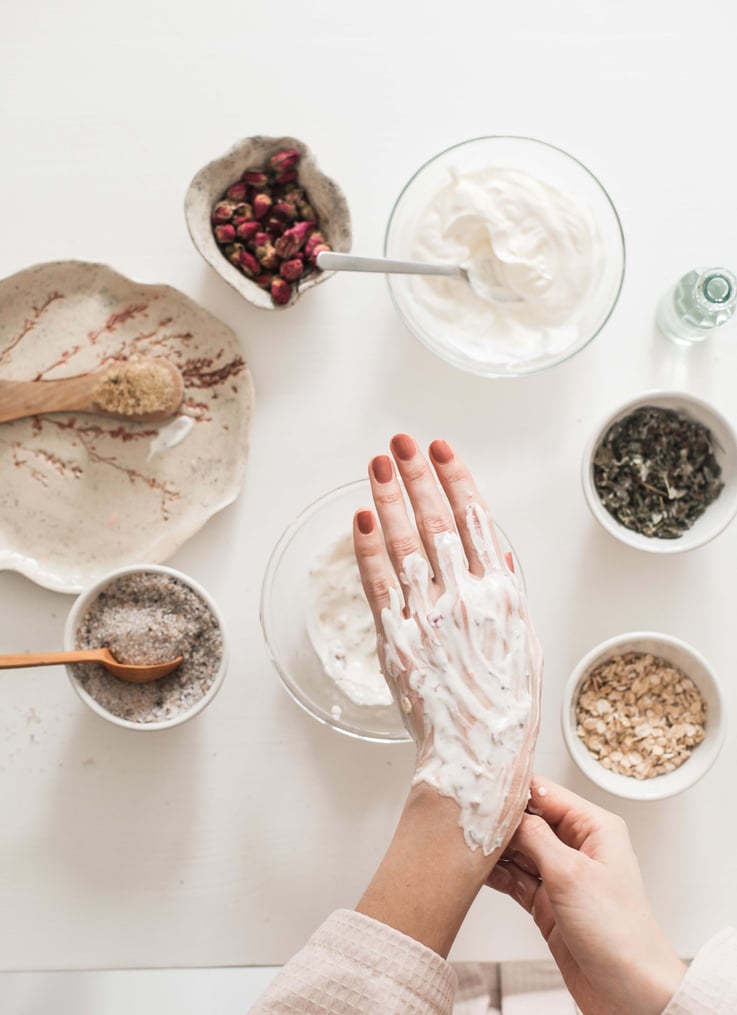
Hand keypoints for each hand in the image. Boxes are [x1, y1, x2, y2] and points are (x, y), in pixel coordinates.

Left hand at [352, 435, 541, 953]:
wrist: (476, 761)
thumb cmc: (504, 708)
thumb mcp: (526, 647)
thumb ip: (511, 596)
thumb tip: (500, 554)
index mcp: (502, 596)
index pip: (477, 521)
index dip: (456, 480)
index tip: (440, 449)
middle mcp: (465, 599)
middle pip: (437, 521)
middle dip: (416, 476)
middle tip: (400, 440)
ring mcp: (428, 618)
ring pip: (405, 544)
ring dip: (388, 499)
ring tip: (377, 463)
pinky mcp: (396, 641)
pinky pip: (378, 585)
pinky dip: (367, 549)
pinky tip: (360, 518)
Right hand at [488, 777, 685, 1014]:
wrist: (630, 994)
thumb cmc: (619, 934)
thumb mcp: (570, 874)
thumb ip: (535, 837)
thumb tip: (508, 812)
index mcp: (595, 828)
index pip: (545, 792)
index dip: (514, 789)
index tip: (482, 788)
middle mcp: (579, 847)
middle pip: (529, 820)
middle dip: (499, 820)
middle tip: (466, 817)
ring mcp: (562, 876)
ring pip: (519, 850)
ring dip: (495, 848)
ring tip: (466, 842)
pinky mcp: (548, 904)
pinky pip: (516, 879)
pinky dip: (497, 875)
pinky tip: (477, 871)